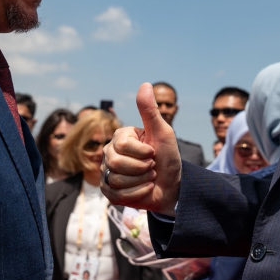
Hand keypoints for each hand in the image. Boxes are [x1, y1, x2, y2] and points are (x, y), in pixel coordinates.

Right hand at [101, 82, 181, 213]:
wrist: (172, 186)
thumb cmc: (168, 158)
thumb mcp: (163, 133)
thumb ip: (150, 111)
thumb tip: (145, 84)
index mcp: (120, 137)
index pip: (122, 146)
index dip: (143, 153)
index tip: (153, 153)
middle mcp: (109, 153)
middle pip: (115, 163)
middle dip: (142, 168)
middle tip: (152, 167)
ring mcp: (107, 173)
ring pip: (116, 180)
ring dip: (141, 182)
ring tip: (148, 178)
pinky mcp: (108, 192)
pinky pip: (116, 195)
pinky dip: (137, 195)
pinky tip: (144, 190)